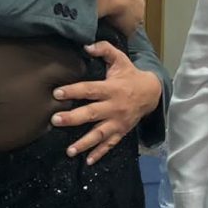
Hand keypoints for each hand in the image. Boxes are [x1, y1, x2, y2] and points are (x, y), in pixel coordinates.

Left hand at [50, 41, 161, 163]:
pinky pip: (110, 145)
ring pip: (99, 134)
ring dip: (84, 143)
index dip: (73, 91)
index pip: (89, 90)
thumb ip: (104, 50)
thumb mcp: (120, 59)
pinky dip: (99, 153)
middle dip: (73, 118)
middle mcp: (113, 107)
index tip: (56, 94)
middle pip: (91, 113)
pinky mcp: (121, 132)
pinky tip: (88, 161)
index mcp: (111, 88)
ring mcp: (117, 122)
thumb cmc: (130, 75)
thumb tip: (86, 46)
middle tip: (55, 120)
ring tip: (69, 151)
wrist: (152, 93)